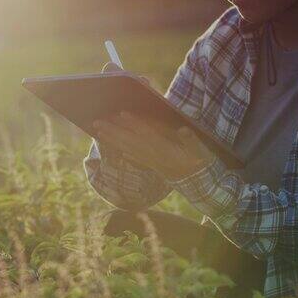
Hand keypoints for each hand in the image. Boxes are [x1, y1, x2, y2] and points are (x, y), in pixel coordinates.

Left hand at [93, 111, 213, 180]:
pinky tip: (118, 150)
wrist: (200, 184)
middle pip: (131, 141)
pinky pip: (135, 159)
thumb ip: (191, 140)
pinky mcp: (153, 166)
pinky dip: (126, 154)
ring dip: (113, 140)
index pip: (147, 133)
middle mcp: (155, 155)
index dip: (135, 123)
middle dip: (114, 131)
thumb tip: (183, 129)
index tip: (122, 113)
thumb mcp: (200, 150)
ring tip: (99, 131)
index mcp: (165, 149)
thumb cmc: (201, 161)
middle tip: (97, 122)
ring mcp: (152, 161)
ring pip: (129, 149)